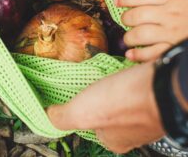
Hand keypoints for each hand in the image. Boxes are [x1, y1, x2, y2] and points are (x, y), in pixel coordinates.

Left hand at [46, 63, 163, 153]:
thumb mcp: (81, 112)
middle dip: (97, 96)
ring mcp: (144, 113)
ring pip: (121, 99)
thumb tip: (47, 116)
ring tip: (104, 76)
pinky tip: (121, 72)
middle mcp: (130, 131)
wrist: (164, 85)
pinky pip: (133, 88)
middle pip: (105, 111)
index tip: (74, 95)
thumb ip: (62, 117)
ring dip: (111, 87)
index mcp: (112, 140)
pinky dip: (126, 80)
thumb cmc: (126, 102)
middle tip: (89, 82)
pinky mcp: (152, 95)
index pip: (88, 126)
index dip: (78, 109)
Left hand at [117, 0, 187, 61]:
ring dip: (129, 37)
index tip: (117, 0)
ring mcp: (172, 33)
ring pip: (138, 35)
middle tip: (126, 20)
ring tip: (129, 38)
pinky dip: (137, 55)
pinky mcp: (174, 49)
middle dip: (126, 18)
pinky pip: (149, 54)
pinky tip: (131, 54)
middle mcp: (171, 14)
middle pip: (135, 15)